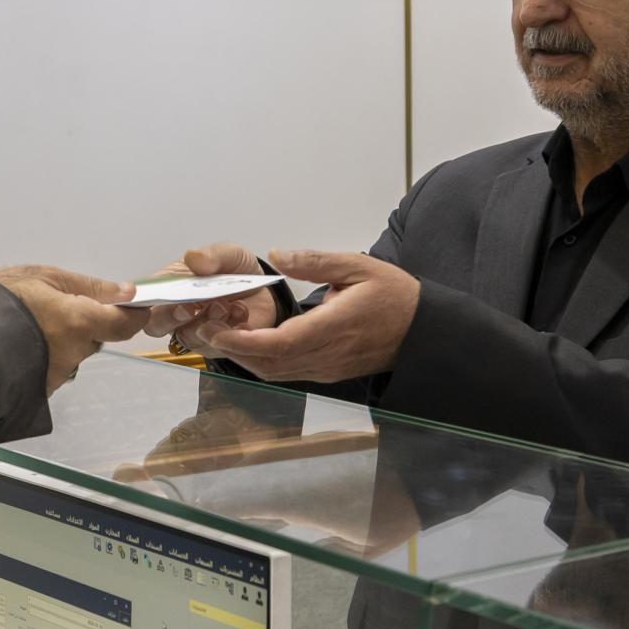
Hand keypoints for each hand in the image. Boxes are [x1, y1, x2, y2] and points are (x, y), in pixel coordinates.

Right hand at [0, 265, 147, 395]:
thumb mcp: (44, 277)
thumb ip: (88, 287)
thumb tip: (126, 292)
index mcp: (79, 322)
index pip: (126, 324)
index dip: (133, 315)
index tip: (131, 308)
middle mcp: (72, 353)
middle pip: (94, 338)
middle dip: (83, 324)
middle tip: (53, 308)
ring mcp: (56, 375)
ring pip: (71, 354)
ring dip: (59, 341)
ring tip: (28, 325)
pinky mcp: (38, 389)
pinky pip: (51, 369)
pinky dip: (42, 357)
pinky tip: (21, 343)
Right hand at [142, 243, 281, 342]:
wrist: (265, 291)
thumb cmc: (236, 271)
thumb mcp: (228, 254)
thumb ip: (212, 256)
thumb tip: (193, 257)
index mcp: (170, 285)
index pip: (144, 298)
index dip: (143, 302)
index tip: (162, 296)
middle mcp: (176, 311)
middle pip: (156, 325)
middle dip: (171, 317)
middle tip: (190, 306)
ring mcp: (194, 330)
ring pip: (187, 337)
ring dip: (205, 322)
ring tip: (225, 306)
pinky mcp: (216, 345)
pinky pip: (215, 346)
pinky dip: (228, 330)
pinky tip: (241, 314)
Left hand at [187, 249, 417, 381]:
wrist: (423, 330)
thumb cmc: (394, 295)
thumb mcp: (358, 266)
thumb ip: (316, 261)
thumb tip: (278, 255)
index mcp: (335, 326)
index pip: (282, 343)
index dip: (245, 342)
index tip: (218, 331)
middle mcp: (328, 355)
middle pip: (270, 364)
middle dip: (233, 351)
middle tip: (204, 331)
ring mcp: (327, 369)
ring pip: (275, 373)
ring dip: (244, 359)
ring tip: (218, 336)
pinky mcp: (327, 374)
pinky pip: (287, 373)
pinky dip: (261, 362)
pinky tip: (246, 344)